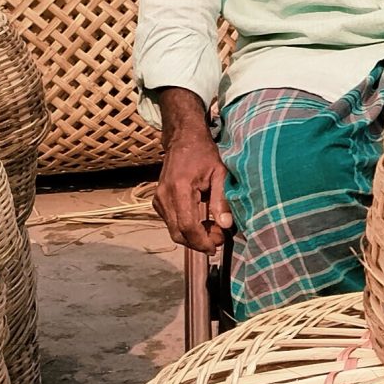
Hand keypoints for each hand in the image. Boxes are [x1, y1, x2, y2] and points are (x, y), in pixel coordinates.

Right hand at [151, 88, 232, 253]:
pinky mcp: (158, 201)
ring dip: (193, 237)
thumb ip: (222, 200)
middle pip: (178, 233)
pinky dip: (186, 228)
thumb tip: (226, 225)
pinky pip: (171, 223)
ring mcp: (158, 199)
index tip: (216, 246)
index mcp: (179, 189)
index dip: (202, 241)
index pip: (187, 226)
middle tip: (218, 240)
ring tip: (213, 231)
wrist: (183, 138)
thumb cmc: (204, 153)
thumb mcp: (219, 173)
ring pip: (173, 230)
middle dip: (198, 242)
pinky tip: (202, 223)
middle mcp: (164, 196)